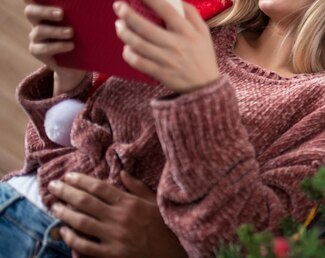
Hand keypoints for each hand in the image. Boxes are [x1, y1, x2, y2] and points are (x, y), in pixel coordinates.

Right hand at [21, 0, 85, 94]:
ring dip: (55, 31)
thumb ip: (84, 9)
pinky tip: (70, 45)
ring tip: (71, 32)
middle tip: (61, 13)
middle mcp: (37, 21)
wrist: (80, 61)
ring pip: (38, 31)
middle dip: (45, 11)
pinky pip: (43, 48)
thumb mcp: (83, 21)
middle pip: (30, 11)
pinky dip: (58, 46)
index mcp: (45, 9)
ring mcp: (36, 37)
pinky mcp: (38, 52)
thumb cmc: (83, 34)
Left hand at [48, 171, 186, 257]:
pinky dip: (73, 239)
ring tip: (54, 206)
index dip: (81, 180)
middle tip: (53, 186)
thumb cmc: (165, 225)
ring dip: (65, 213)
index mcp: (130, 202)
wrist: (174, 252)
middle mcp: (119, 217)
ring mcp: (114, 236)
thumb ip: (137, 187)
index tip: (68, 176)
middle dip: (66, 192)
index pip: (99, 188)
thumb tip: (122, 172)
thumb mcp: (155, 201)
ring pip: (82, 222)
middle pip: (86, 202)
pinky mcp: (112, 253)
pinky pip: (86, 246)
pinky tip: (64, 232)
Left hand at [114, 0, 219, 92]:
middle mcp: (176, 44)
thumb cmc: (202, 54)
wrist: (204, 84)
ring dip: (124, 33)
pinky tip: (126, 46)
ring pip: (138, 44)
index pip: (166, 10)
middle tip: (118, 6)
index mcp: (187, 31)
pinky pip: (137, 62)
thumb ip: (191, 13)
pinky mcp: (159, 73)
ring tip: (119, 25)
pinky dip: (128, 53)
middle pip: (146, 28)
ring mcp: (166, 60)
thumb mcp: (203, 31)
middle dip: (128, 15)